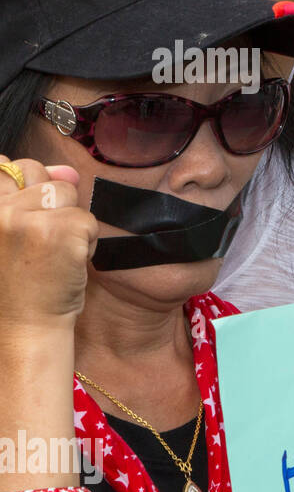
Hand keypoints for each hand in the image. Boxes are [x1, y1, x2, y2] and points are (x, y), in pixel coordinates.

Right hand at [0, 158, 96, 333]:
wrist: (22, 326)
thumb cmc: (15, 281)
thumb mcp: (10, 232)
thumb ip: (30, 193)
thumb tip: (68, 170)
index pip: (2, 165)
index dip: (22, 184)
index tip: (24, 215)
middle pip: (37, 171)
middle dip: (48, 200)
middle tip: (38, 240)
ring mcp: (27, 217)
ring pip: (66, 191)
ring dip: (69, 220)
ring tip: (52, 252)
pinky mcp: (60, 230)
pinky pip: (87, 218)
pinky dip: (86, 241)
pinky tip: (67, 263)